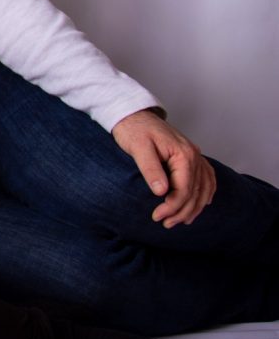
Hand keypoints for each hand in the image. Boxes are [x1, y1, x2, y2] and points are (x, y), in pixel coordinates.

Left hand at [112, 109, 215, 226]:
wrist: (133, 114)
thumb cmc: (133, 129)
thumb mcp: (138, 148)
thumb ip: (150, 169)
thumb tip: (161, 192)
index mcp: (183, 154)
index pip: (184, 188)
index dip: (172, 206)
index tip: (157, 217)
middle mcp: (194, 155)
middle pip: (195, 191)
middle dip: (181, 211)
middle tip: (165, 224)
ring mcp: (194, 155)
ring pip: (204, 187)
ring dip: (194, 206)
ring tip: (179, 221)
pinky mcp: (189, 156)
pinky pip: (206, 178)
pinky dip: (205, 193)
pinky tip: (202, 203)